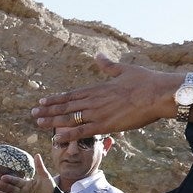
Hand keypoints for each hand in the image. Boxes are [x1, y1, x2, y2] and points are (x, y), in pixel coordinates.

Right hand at [0, 154, 53, 192]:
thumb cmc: (50, 188)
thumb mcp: (44, 176)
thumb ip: (39, 166)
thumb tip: (37, 154)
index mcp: (25, 184)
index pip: (15, 181)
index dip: (9, 179)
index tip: (2, 176)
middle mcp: (22, 192)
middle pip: (11, 189)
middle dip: (4, 186)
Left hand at [30, 55, 181, 140]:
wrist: (159, 94)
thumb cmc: (146, 81)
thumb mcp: (124, 69)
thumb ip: (108, 65)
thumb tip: (98, 55)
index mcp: (98, 88)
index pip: (71, 95)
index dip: (56, 99)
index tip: (43, 101)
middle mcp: (94, 100)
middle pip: (66, 106)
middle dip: (48, 110)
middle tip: (33, 113)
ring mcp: (98, 113)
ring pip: (70, 118)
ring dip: (52, 121)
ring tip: (37, 123)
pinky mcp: (106, 125)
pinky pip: (82, 131)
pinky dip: (68, 134)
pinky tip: (56, 137)